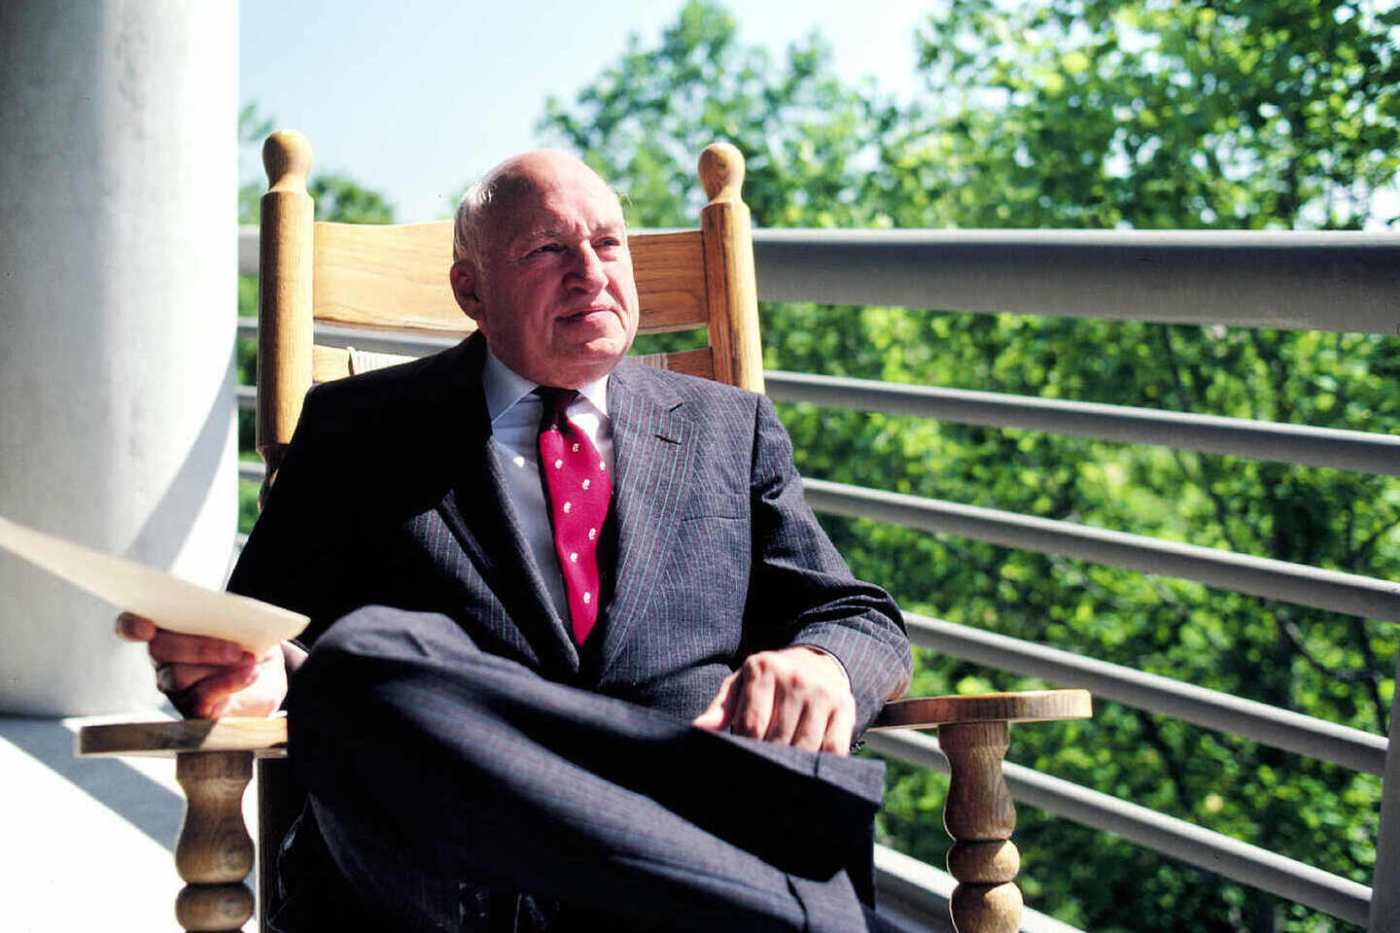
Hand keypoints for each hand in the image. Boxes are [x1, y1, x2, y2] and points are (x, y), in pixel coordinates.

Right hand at [115, 612, 288, 718]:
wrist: (267, 675)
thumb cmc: (250, 642)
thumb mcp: (247, 624)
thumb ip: (234, 617)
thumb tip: (237, 615)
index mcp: (169, 630)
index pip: (132, 625)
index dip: (132, 626)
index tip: (147, 628)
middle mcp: (164, 659)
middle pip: (159, 649)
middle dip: (198, 647)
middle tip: (236, 648)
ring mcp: (174, 687)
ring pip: (176, 675)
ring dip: (217, 665)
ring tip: (250, 661)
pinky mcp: (192, 709)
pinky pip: (199, 698)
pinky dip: (228, 683)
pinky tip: (250, 674)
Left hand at [692, 646, 854, 754]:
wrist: (816, 662)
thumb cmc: (769, 681)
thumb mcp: (740, 685)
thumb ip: (721, 708)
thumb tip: (700, 728)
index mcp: (763, 669)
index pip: (752, 725)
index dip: (747, 750)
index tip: (745, 761)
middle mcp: (795, 678)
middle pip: (779, 739)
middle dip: (769, 759)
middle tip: (764, 768)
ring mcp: (822, 692)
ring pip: (805, 747)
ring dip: (793, 764)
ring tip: (784, 768)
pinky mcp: (845, 706)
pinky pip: (833, 748)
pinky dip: (820, 762)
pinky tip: (808, 764)